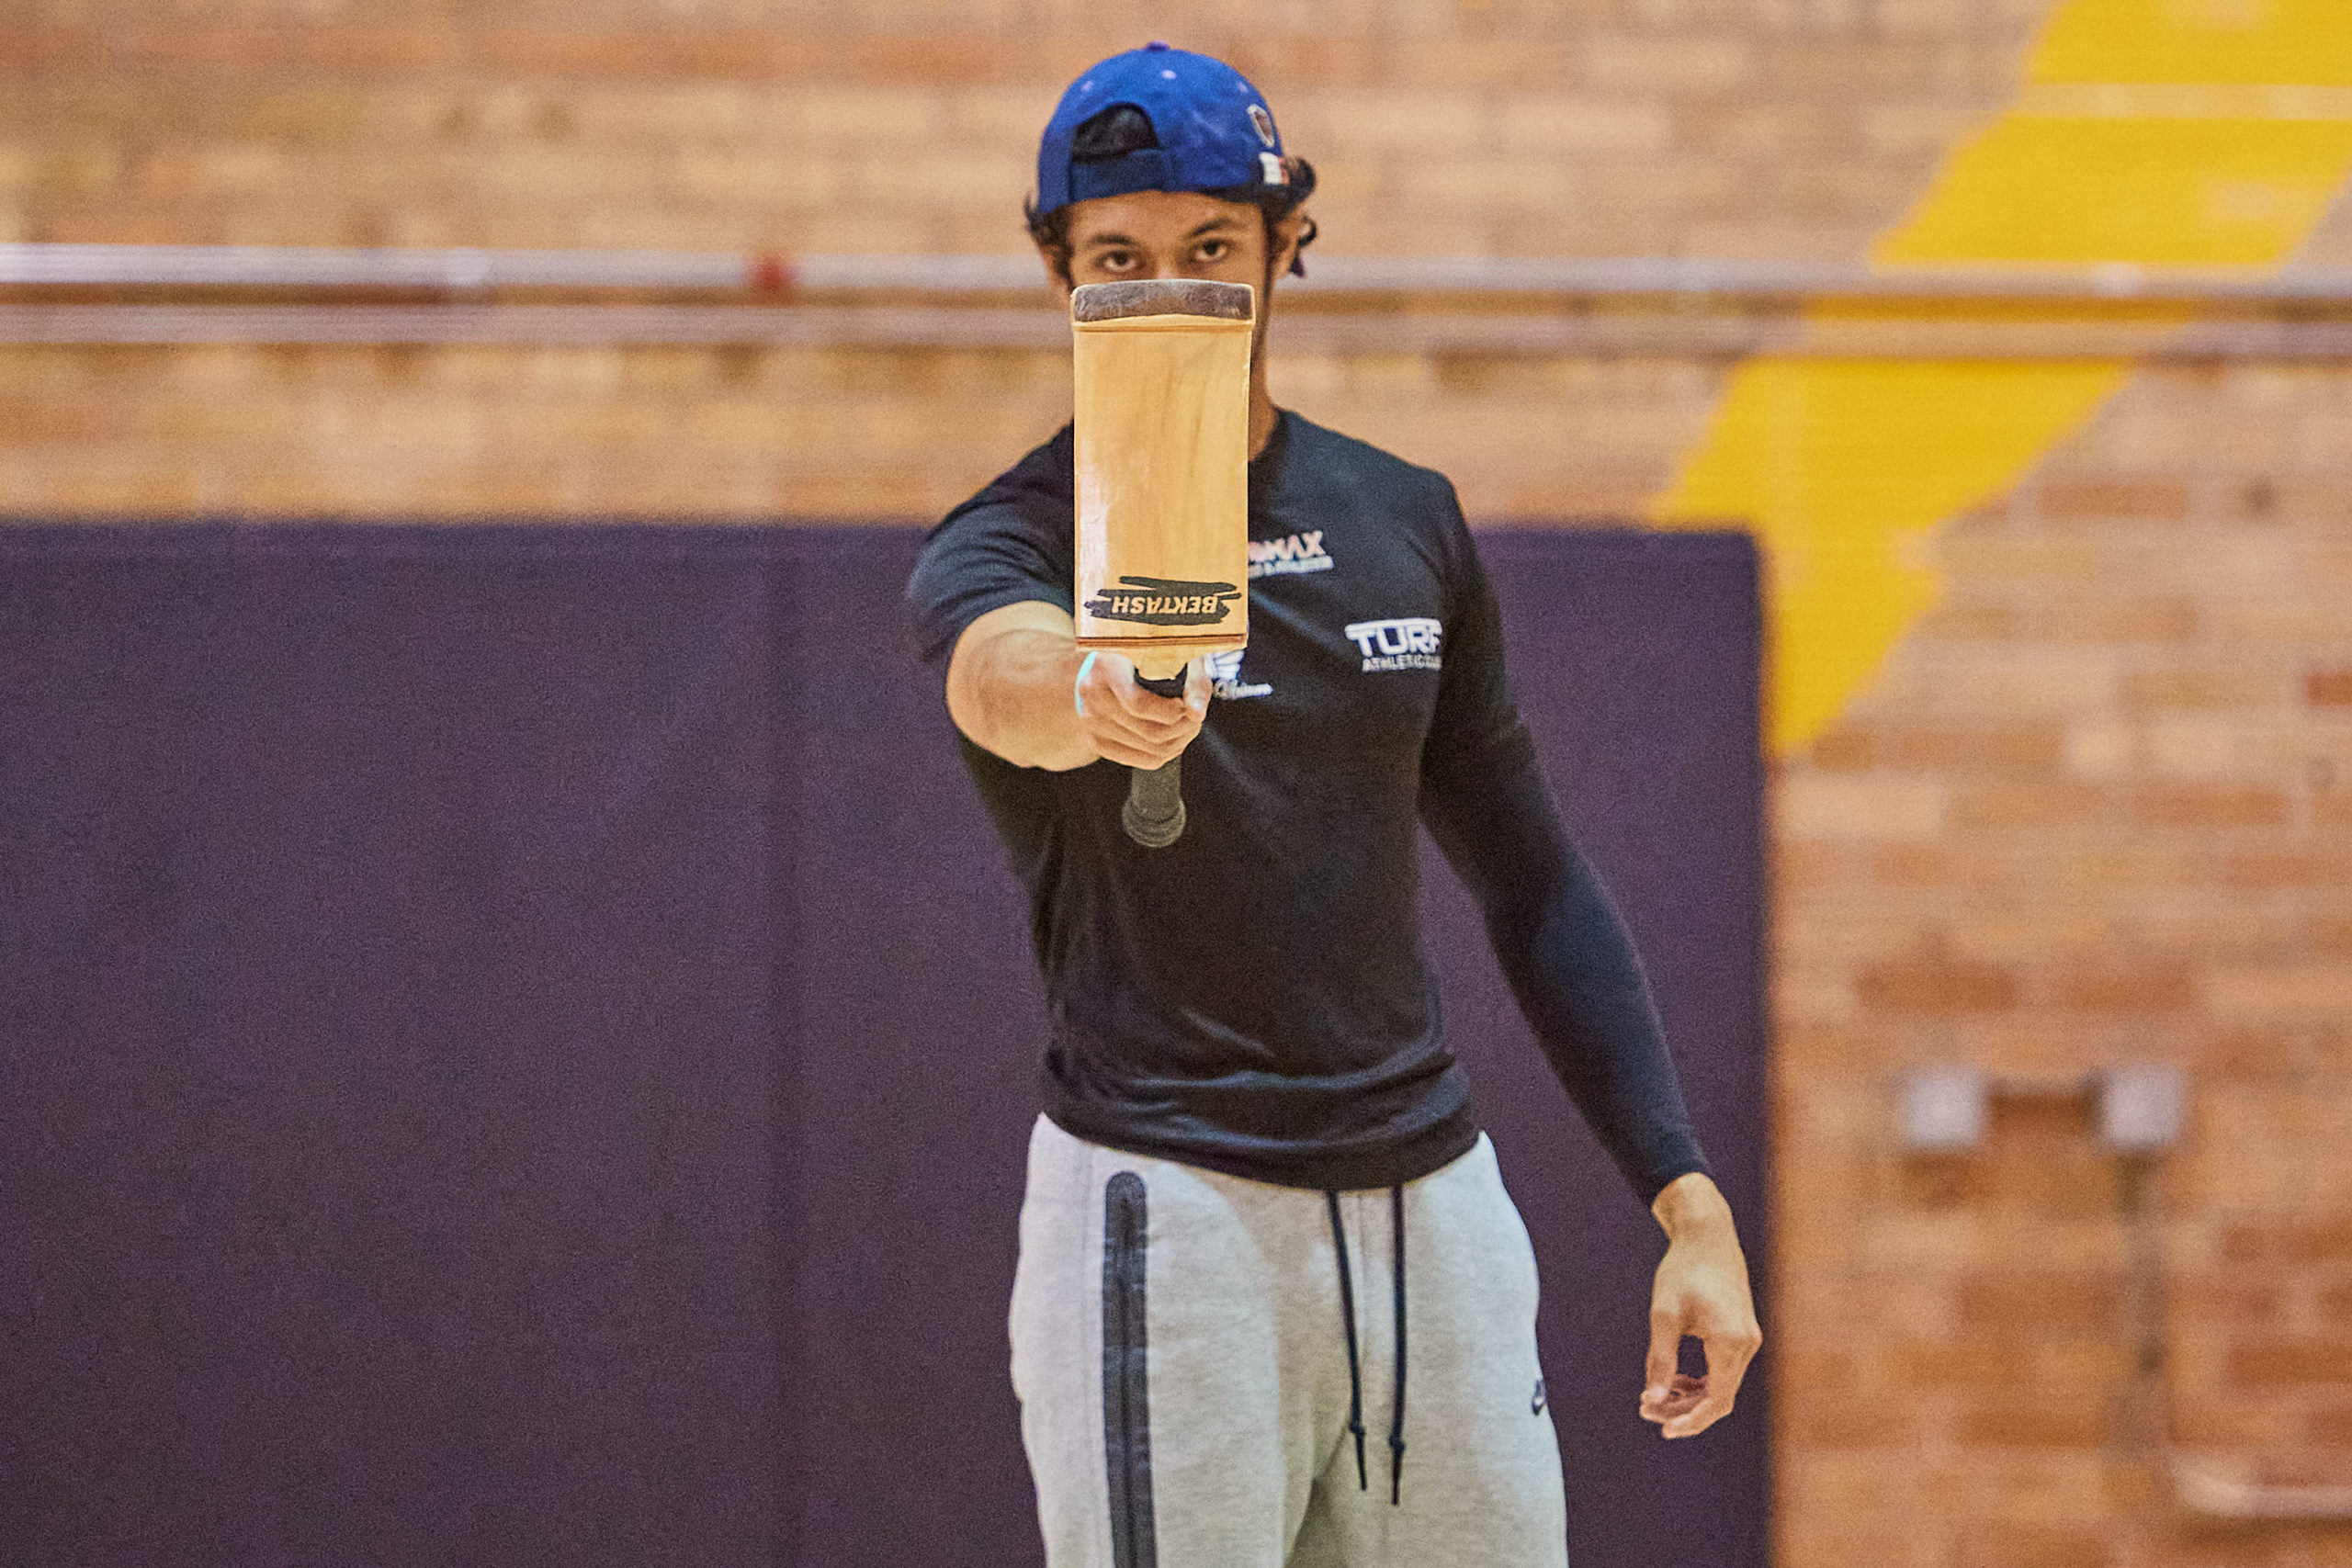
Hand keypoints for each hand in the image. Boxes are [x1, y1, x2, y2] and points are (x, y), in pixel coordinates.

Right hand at [1076, 652, 1209, 769]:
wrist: (1112, 665)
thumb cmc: (1148, 658)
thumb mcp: (1174, 658)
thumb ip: (1191, 683)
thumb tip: (1197, 713)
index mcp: (1107, 666)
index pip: (1138, 704)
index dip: (1171, 711)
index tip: (1186, 704)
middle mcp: (1093, 694)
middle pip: (1147, 731)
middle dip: (1182, 729)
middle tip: (1193, 718)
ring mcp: (1091, 720)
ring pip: (1148, 750)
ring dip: (1177, 742)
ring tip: (1186, 726)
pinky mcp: (1096, 740)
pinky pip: (1140, 760)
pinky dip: (1164, 754)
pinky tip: (1172, 739)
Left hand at [1639, 1172, 1760, 1438]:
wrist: (1706, 1235)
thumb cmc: (1682, 1271)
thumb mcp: (1664, 1315)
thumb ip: (1661, 1361)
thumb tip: (1652, 1399)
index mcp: (1730, 1341)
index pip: (1716, 1400)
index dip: (1690, 1420)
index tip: (1662, 1428)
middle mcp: (1747, 1344)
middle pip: (1720, 1397)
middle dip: (1684, 1410)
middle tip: (1646, 1410)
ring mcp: (1748, 1339)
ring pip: (1723, 1385)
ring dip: (1691, 1396)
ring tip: (1655, 1397)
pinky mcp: (1742, 1333)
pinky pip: (1725, 1370)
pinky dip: (1702, 1380)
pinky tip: (1676, 1380)